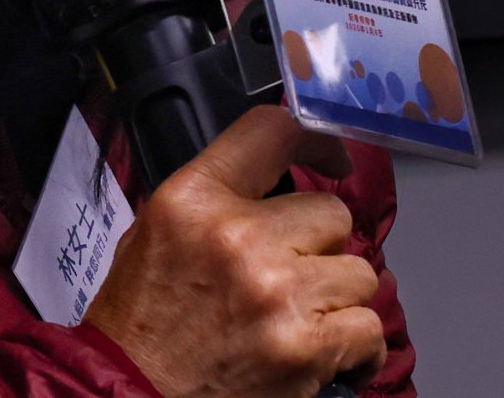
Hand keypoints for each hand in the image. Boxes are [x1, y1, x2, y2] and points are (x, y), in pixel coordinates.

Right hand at [83, 105, 387, 397]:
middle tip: (293, 272)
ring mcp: (278, 294)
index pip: (272, 132)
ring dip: (339, 297)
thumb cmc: (143, 319)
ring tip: (304, 316)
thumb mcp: (155, 230)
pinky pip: (369, 329)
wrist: (134, 392)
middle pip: (333, 214)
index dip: (316, 140)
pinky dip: (356, 346)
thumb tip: (275, 180)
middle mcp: (239, 237)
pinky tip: (326, 353)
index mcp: (195, 199)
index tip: (330, 159)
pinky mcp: (306, 348)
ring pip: (360, 273)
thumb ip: (215, 198)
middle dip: (321, 245)